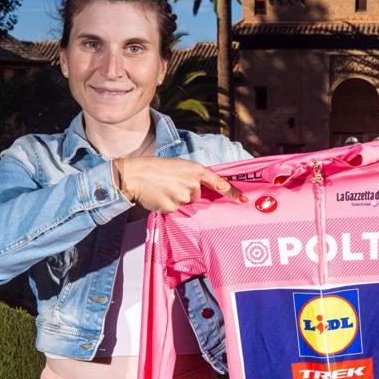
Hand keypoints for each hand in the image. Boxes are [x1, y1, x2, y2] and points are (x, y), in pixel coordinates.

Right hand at [114, 156, 246, 212]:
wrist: (135, 175)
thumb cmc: (156, 169)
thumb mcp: (180, 167)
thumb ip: (193, 177)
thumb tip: (200, 193)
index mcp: (195, 170)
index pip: (219, 183)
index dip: (232, 192)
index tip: (242, 199)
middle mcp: (192, 183)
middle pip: (198, 197)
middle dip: (188, 194)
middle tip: (171, 184)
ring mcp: (183, 196)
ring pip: (186, 204)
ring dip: (176, 200)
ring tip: (163, 189)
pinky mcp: (173, 207)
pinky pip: (175, 211)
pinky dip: (168, 206)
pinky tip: (159, 196)